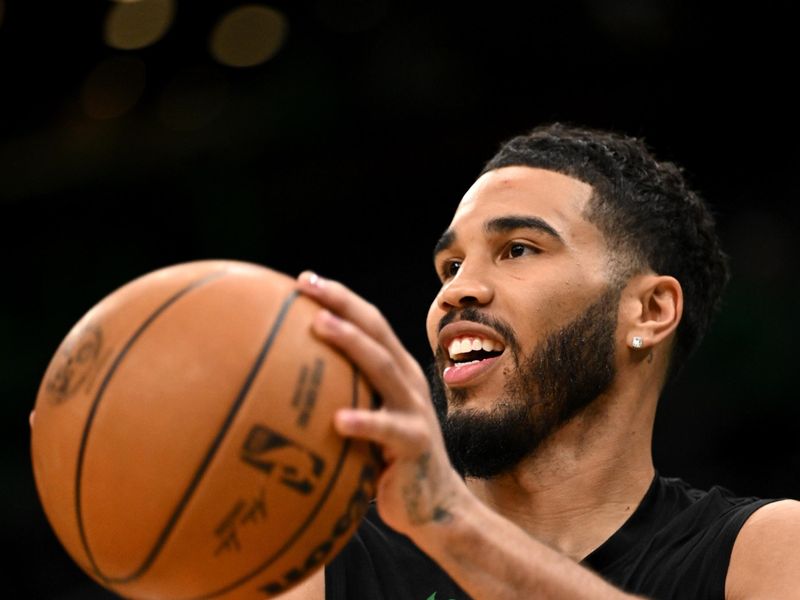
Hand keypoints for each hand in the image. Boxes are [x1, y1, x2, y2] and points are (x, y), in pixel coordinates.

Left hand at [296, 272, 467, 537]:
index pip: (368, 323)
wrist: (435, 507)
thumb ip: (340, 400)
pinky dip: (365, 422)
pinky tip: (338, 421)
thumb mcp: (365, 422)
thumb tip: (280, 389)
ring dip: (352, 343)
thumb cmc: (387, 463)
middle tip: (306, 285)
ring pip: (383, 367)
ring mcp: (414, 409)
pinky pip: (388, 429)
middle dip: (342, 302)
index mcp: (395, 371)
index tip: (303, 280)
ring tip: (320, 325)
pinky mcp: (415, 443)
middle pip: (376, 330)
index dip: (339, 297)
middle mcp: (407, 381)